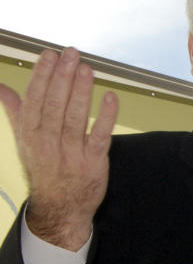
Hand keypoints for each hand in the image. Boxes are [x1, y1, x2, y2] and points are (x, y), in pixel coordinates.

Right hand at [0, 47, 118, 250]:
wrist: (60, 209)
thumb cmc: (44, 169)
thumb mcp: (25, 142)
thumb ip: (16, 112)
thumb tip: (1, 88)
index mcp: (30, 136)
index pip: (35, 101)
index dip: (42, 76)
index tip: (49, 55)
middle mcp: (48, 144)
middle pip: (55, 106)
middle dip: (63, 78)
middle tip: (71, 54)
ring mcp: (71, 154)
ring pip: (76, 119)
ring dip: (82, 92)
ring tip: (87, 68)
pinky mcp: (93, 163)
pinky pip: (100, 137)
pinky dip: (106, 116)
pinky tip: (110, 97)